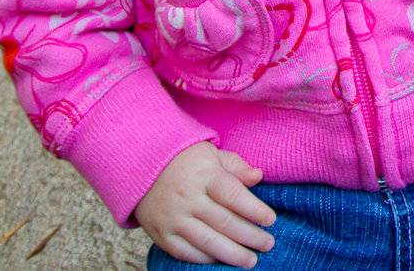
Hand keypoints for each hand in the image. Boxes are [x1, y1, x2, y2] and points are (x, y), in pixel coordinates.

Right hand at [134, 142, 275, 267]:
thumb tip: (259, 176)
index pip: (233, 194)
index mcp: (204, 175)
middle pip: (223, 221)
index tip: (271, 220)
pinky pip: (185, 252)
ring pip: (206, 241)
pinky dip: (206, 259)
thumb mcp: (212, 154)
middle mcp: (188, 198)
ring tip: (251, 260)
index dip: (254, 209)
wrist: (142, 169)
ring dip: (232, 254)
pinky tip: (223, 261)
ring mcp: (173, 218)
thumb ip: (237, 166)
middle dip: (250, 236)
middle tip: (268, 244)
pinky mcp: (161, 235)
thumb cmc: (186, 162)